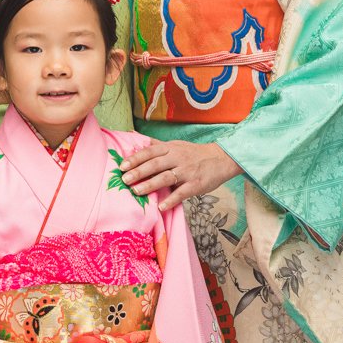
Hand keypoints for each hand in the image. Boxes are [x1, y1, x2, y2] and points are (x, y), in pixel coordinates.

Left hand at [120, 139, 238, 210]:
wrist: (221, 159)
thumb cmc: (193, 153)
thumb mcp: (175, 145)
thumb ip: (155, 144)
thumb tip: (133, 135)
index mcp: (170, 148)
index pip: (149, 152)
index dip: (135, 159)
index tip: (121, 166)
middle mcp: (177, 158)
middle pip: (155, 164)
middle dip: (138, 172)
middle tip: (124, 180)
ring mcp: (187, 171)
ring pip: (166, 178)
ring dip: (150, 185)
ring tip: (136, 192)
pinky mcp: (196, 184)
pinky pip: (182, 192)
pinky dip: (171, 199)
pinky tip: (161, 206)